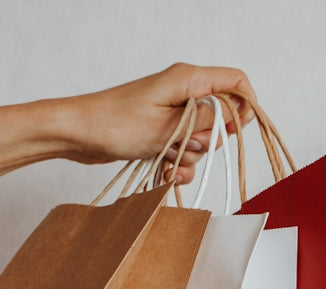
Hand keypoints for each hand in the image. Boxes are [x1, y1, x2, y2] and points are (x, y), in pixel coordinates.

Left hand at [51, 63, 256, 182]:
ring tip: (167, 160)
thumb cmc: (115, 124)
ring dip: (191, 156)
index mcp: (187, 80)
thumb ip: (204, 121)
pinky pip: (184, 150)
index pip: (235, 81)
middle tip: (187, 145)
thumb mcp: (168, 126)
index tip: (240, 131)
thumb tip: (230, 119)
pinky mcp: (162, 130)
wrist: (79, 134)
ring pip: (202, 138)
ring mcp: (172, 113)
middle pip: (221, 116)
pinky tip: (166, 171)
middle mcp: (183, 92)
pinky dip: (180, 163)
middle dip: (210, 140)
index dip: (246, 105)